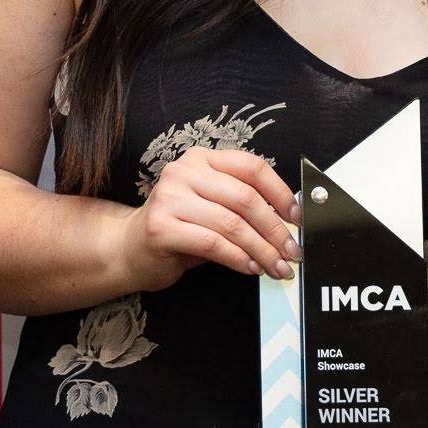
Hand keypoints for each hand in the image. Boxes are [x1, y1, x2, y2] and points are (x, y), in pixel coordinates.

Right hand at [113, 146, 296, 290]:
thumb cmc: (179, 228)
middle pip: (245, 197)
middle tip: (291, 251)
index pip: (251, 167)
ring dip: (261, 249)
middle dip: (275, 229)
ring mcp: (169, 198)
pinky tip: (250, 267)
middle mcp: (184, 172)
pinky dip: (238, 259)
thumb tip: (288, 223)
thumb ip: (243, 207)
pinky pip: (212, 244)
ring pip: (231, 223)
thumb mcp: (212, 208)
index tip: (297, 217)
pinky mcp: (161, 228)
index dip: (281, 192)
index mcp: (202, 159)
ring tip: (276, 266)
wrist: (130, 249)